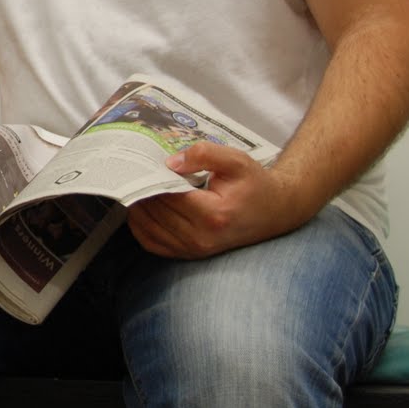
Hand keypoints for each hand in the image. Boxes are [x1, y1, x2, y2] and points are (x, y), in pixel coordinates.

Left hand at [126, 142, 312, 259]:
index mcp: (213, 214)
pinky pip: (152, 243)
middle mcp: (201, 237)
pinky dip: (141, 226)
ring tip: (137, 185)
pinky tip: (141, 207)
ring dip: (138, 206)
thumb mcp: (236, 160)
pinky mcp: (189, 254)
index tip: (143, 162)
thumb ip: (204, 153)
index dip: (152, 177)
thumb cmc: (254, 184)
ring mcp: (194, 250)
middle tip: (135, 170)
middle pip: (155, 211)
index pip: (168, 195)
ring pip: (148, 228)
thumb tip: (170, 163)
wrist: (273, 211)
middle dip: (143, 189)